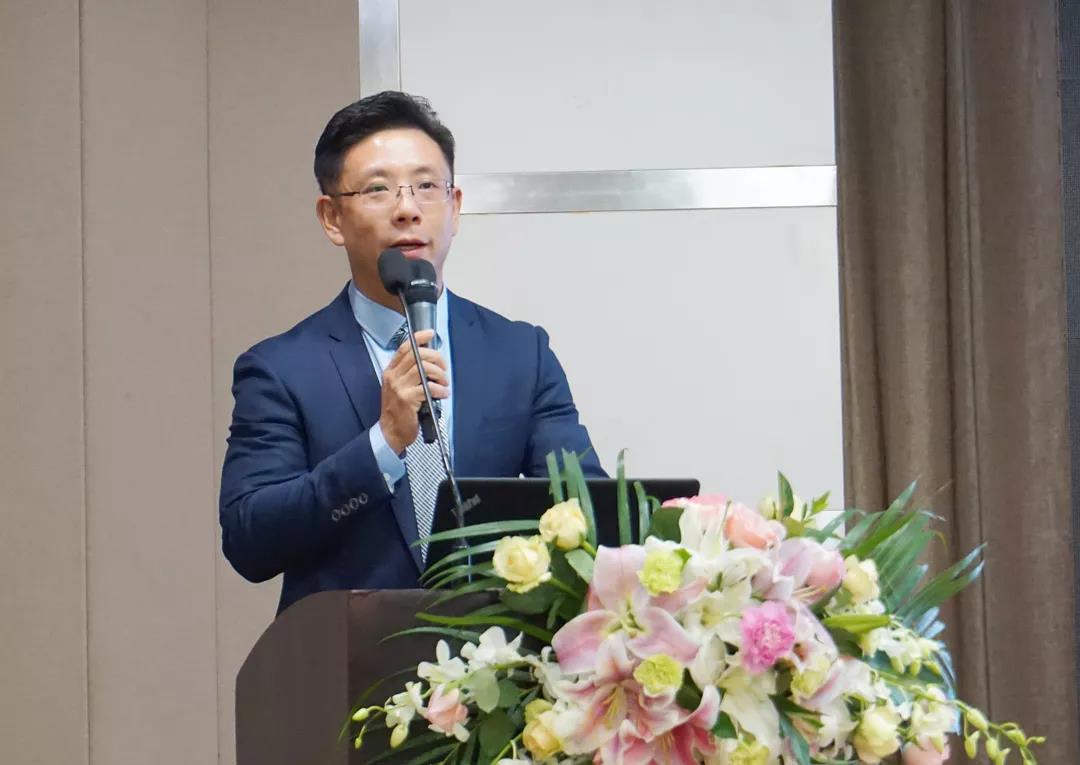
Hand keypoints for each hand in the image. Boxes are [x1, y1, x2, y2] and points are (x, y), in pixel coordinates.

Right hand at [379, 329, 448, 453]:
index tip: (430, 333)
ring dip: (440, 374)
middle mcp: (393, 376)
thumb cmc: (399, 410)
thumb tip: (430, 361)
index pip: (404, 348)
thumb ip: (410, 373)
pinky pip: (428, 387)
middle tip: (444, 367)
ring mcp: (399, 387)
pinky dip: (439, 390)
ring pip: (424, 369)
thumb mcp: (399, 387)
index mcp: (391, 371)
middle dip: (436, 357)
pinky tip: (442, 394)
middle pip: (417, 355)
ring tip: (444, 383)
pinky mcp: (407, 399)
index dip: (418, 338)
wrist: (391, 431)